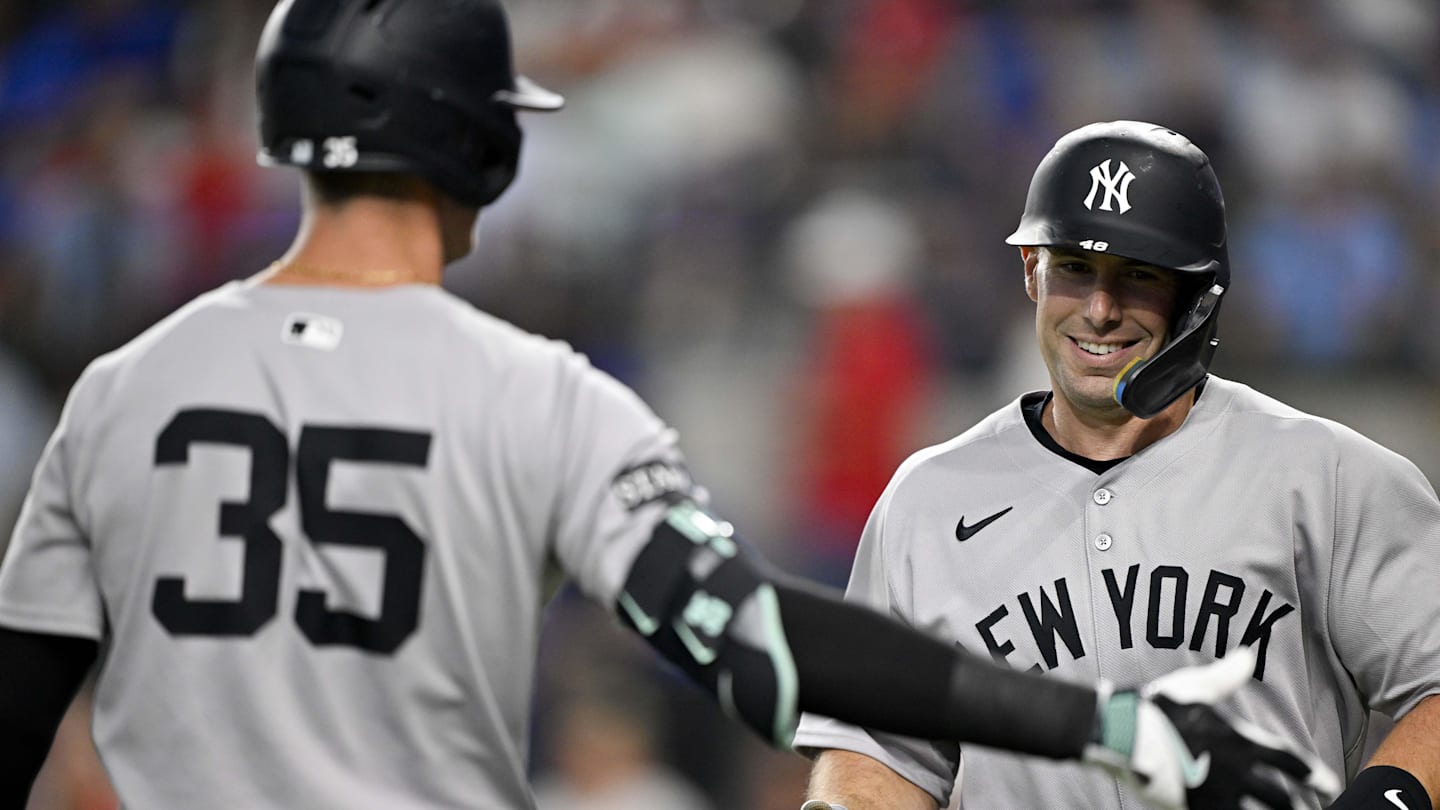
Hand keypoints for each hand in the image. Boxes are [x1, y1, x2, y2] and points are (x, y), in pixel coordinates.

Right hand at [1084, 647, 1341, 809]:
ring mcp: (1217, 796)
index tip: (1329, 784)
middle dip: (1297, 807)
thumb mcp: (1197, 686)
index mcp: (1242, 742)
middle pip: (1281, 800)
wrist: (1126, 736)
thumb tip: (1247, 654)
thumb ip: (1227, 675)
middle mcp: (1237, 772)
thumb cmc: (1162, 708)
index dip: (1315, 774)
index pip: (1292, 761)